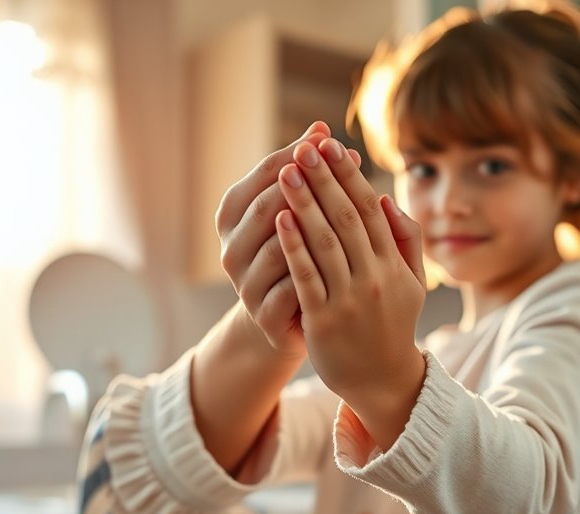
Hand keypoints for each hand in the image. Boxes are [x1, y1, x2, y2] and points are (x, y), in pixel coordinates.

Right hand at [215, 122, 361, 359]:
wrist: (288, 317)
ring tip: (349, 212)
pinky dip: (317, 272)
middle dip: (306, 185)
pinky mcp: (263, 315)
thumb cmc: (297, 251)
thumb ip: (306, 175)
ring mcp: (244, 284)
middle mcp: (230, 247)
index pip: (265, 174)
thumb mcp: (296, 213)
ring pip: (279, 248)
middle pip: (268, 207)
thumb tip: (322, 130)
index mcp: (232, 214)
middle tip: (341, 165)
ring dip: (314, 228)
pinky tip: (346, 259)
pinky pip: (292, 288)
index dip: (296, 153)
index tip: (328, 137)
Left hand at [273, 137, 427, 433]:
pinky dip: (294, 247)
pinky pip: (307, 277)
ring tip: (288, 171)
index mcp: (393, 264)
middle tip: (305, 147)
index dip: (349, 176)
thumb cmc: (391, 324)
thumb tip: (386, 198)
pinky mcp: (324, 321)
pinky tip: (281, 219)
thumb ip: (405, 240)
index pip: (371, 209)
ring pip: (326, 243)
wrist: (382, 381)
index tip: (331, 146)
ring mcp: (349, 300)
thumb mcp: (412, 283)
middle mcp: (373, 278)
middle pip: (347, 218)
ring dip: (305, 203)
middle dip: (324, 180)